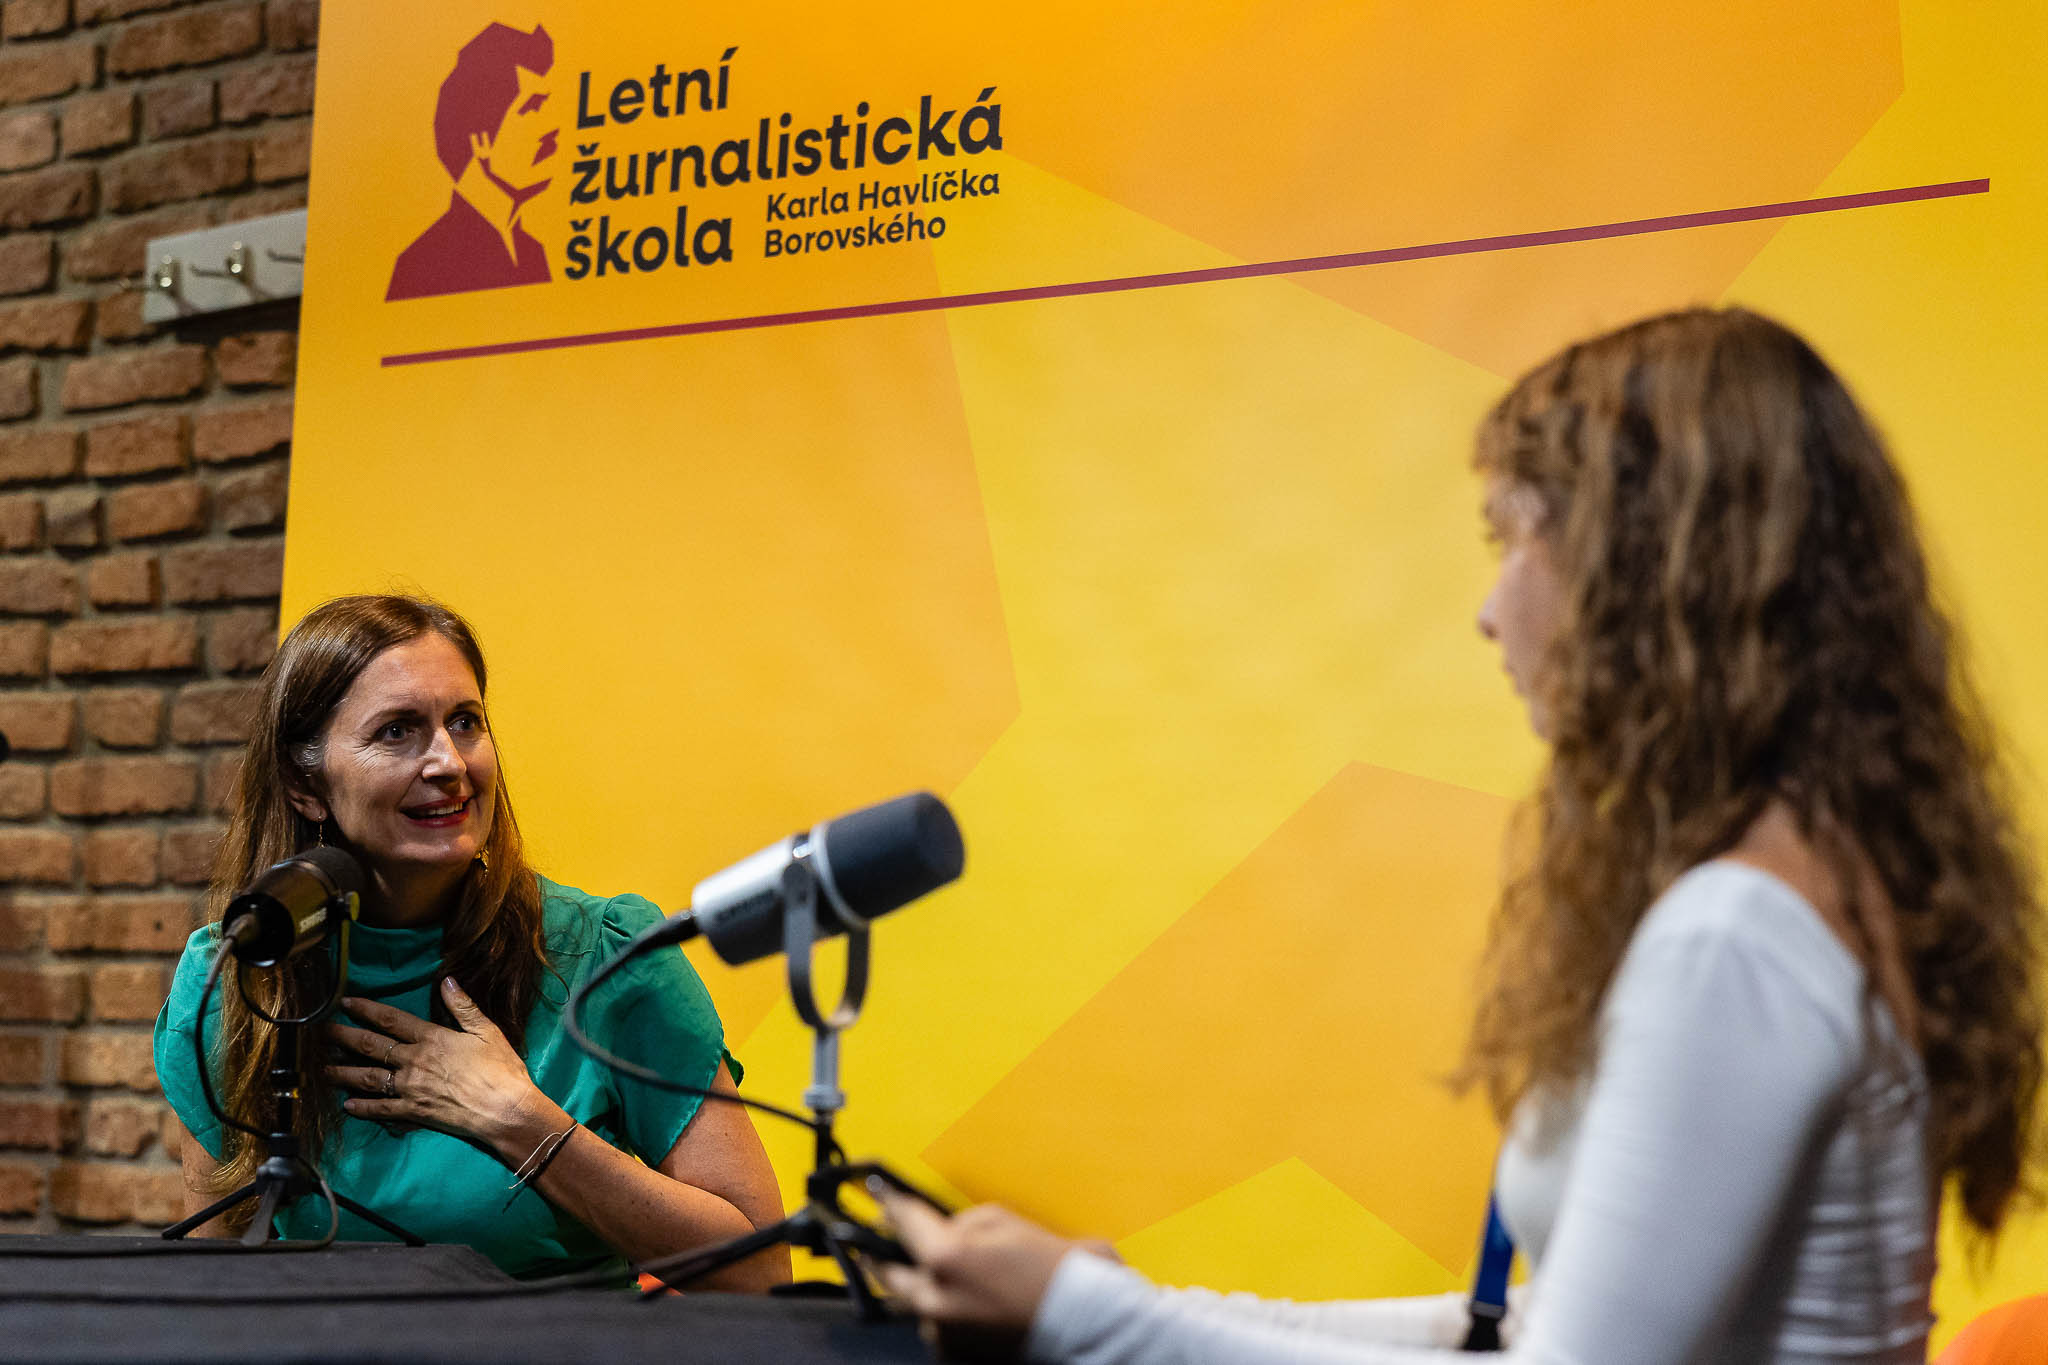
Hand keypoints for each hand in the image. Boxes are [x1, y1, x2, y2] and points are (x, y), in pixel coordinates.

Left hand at [326, 977, 561, 1156]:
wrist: (504, 1110)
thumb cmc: (501, 1069)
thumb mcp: (487, 1031)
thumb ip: (463, 1006)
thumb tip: (447, 980)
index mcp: (432, 1038)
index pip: (391, 1019)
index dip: (366, 1010)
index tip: (346, 1003)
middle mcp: (414, 1061)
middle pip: (371, 1046)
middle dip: (344, 1038)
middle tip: (322, 1033)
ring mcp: (410, 1088)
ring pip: (368, 1077)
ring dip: (344, 1073)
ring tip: (324, 1070)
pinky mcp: (413, 1112)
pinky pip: (381, 1109)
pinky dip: (363, 1107)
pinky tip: (348, 1105)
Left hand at [876, 1191, 1078, 1360]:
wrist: (1082, 1321)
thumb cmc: (1052, 1270)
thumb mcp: (1007, 1222)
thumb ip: (964, 1224)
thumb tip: (946, 1231)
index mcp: (945, 1258)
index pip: (903, 1221)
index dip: (891, 1205)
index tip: (882, 1197)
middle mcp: (935, 1299)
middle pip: (890, 1272)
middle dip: (886, 1256)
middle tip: (881, 1244)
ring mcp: (942, 1332)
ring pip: (916, 1303)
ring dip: (924, 1288)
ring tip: (953, 1278)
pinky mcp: (954, 1354)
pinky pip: (937, 1326)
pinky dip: (945, 1313)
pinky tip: (970, 1303)